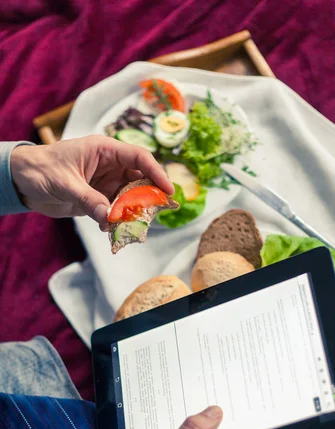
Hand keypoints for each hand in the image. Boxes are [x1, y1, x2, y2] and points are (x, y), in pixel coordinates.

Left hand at [10, 136, 173, 228]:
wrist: (22, 181)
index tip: (168, 190)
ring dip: (134, 211)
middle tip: (159, 212)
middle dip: (151, 195)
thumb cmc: (41, 169)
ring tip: (137, 224)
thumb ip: (89, 200)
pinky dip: (119, 221)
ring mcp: (105, 184)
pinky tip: (116, 229)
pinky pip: (116, 211)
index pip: (139, 158)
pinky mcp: (98, 200)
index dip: (157, 172)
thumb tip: (109, 218)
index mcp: (105, 151)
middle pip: (140, 179)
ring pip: (130, 197)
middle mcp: (109, 166)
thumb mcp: (65, 183)